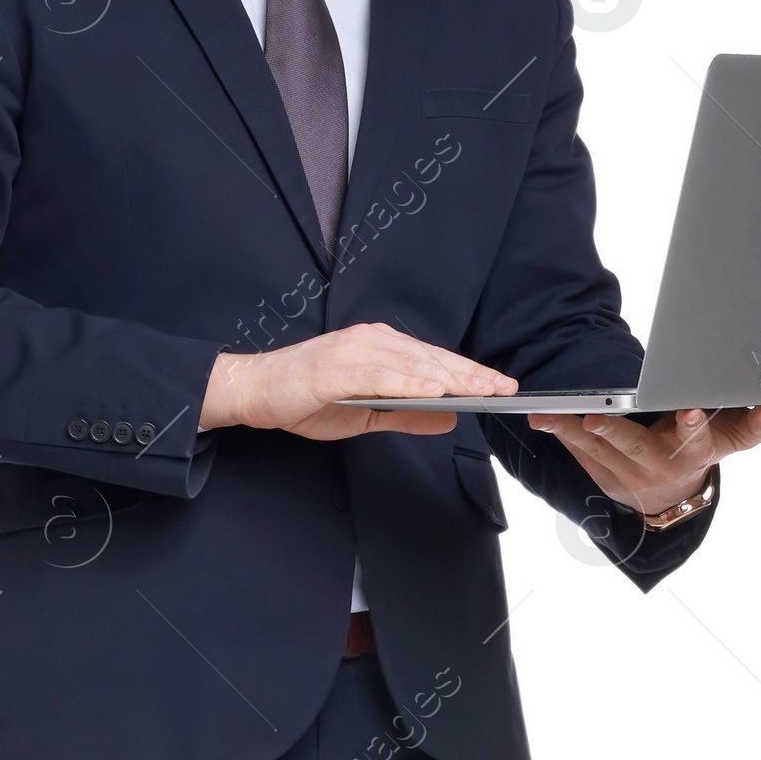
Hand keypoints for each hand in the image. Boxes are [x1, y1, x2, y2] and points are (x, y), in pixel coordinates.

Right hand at [200, 324, 517, 440]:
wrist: (256, 391)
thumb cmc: (305, 399)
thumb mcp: (366, 414)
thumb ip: (408, 415)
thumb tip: (450, 418)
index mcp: (380, 348)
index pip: (434, 361)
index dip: (469, 373)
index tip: (501, 385)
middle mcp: (372, 341)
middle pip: (431, 360)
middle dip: (470, 375)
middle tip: (504, 388)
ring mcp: (355, 350)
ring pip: (412, 365)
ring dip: (449, 378)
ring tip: (481, 390)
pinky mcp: (336, 367)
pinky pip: (381, 375)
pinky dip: (409, 383)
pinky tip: (434, 392)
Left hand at [525, 401, 760, 511]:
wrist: (673, 501)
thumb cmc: (702, 453)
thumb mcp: (733, 441)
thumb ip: (756, 426)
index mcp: (693, 452)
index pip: (697, 438)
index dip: (694, 425)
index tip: (690, 410)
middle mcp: (659, 465)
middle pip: (637, 449)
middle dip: (617, 434)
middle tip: (597, 419)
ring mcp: (628, 474)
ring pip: (598, 451)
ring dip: (573, 431)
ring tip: (550, 414)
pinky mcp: (603, 476)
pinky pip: (580, 454)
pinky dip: (561, 435)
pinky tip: (543, 417)